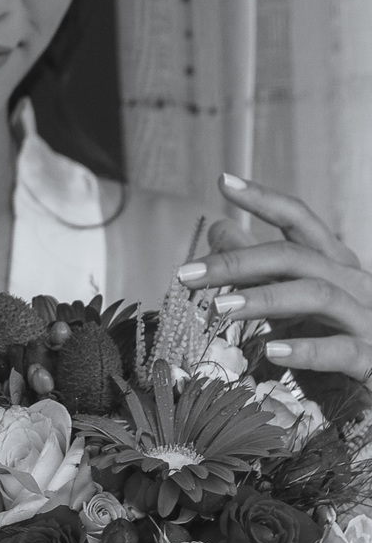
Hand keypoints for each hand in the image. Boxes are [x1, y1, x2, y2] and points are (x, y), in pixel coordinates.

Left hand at [176, 175, 371, 387]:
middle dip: (238, 262)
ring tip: (219, 308)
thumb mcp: (288, 303)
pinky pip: (342, 350)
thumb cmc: (331, 343)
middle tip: (188, 274)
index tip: (224, 181)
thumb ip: (258, 269)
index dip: (264, 199)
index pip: (299, 220)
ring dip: (264, 299)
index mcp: (334, 265)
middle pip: (294, 257)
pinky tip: (271, 351)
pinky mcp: (370, 361)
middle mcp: (353, 284)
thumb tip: (218, 227)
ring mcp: (366, 320)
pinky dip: (306, 349)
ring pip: (317, 295)